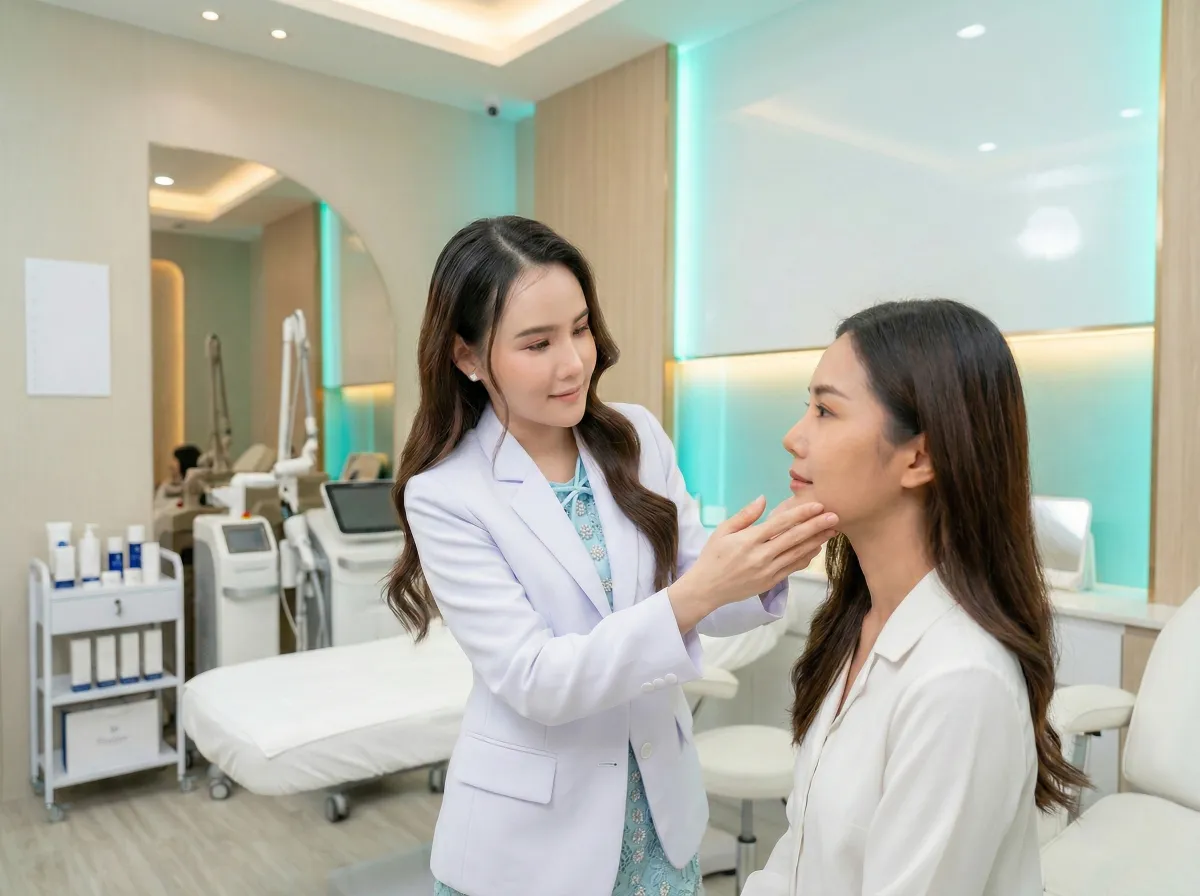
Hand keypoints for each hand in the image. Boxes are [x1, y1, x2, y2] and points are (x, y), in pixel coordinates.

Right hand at [669, 497, 836, 630]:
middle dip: (816, 526)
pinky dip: (806, 557)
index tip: (817, 505)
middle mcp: (761, 556)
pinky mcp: (770, 582)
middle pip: (794, 538)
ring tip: (832, 530)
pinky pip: (793, 568)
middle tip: (835, 516)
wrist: (707, 589)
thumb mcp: (722, 531)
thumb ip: (745, 515)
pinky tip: (817, 548)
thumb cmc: (713, 557)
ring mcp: (767, 571)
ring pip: (797, 554)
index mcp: (748, 540)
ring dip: (817, 541)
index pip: (780, 524)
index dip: (801, 514)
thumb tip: (763, 499)